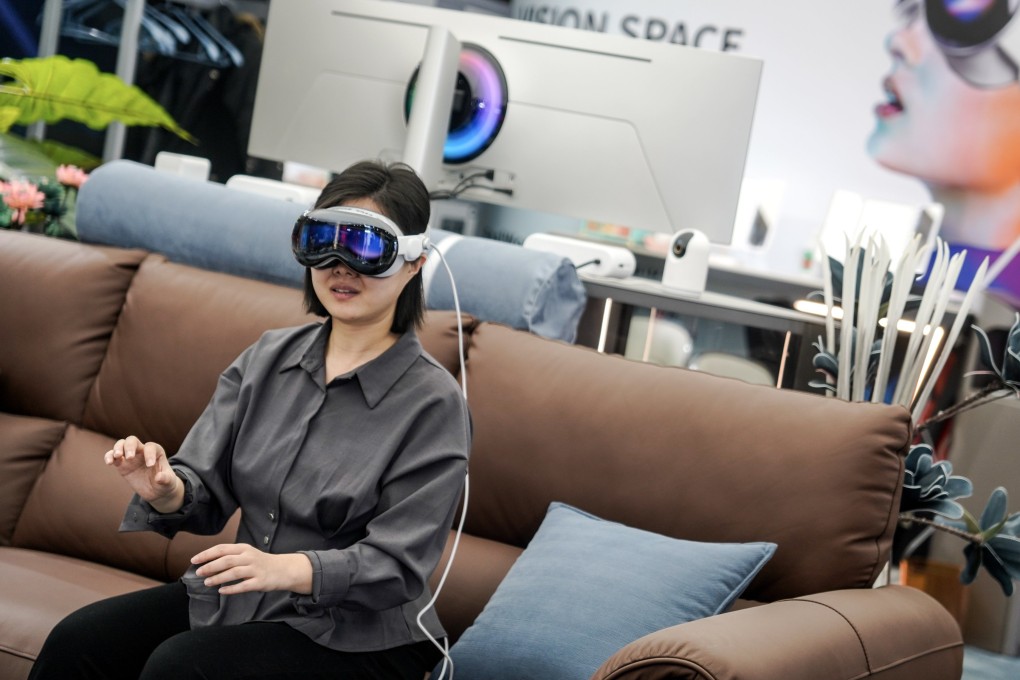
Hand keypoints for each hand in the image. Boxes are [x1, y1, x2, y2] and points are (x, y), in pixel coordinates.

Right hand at [104, 436, 182, 512]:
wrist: (156, 491)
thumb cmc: (165, 483)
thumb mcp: (169, 482)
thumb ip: (165, 479)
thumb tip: (159, 477)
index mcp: (156, 452)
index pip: (150, 447)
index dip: (150, 454)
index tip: (150, 465)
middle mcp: (142, 451)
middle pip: (132, 440)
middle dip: (130, 446)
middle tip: (130, 457)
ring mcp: (130, 457)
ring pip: (121, 444)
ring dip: (117, 448)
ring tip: (117, 456)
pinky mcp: (122, 465)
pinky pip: (112, 456)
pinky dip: (109, 456)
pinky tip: (109, 462)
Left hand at [192, 544, 312, 595]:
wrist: (283, 569)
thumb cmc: (260, 562)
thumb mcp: (246, 554)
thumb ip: (230, 556)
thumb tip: (207, 562)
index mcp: (244, 548)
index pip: (222, 549)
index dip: (207, 554)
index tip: (194, 560)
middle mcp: (249, 557)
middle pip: (226, 560)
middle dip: (210, 566)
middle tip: (199, 573)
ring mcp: (255, 569)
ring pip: (234, 573)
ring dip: (218, 578)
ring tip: (207, 582)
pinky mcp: (260, 582)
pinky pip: (243, 586)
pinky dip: (231, 589)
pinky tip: (222, 591)